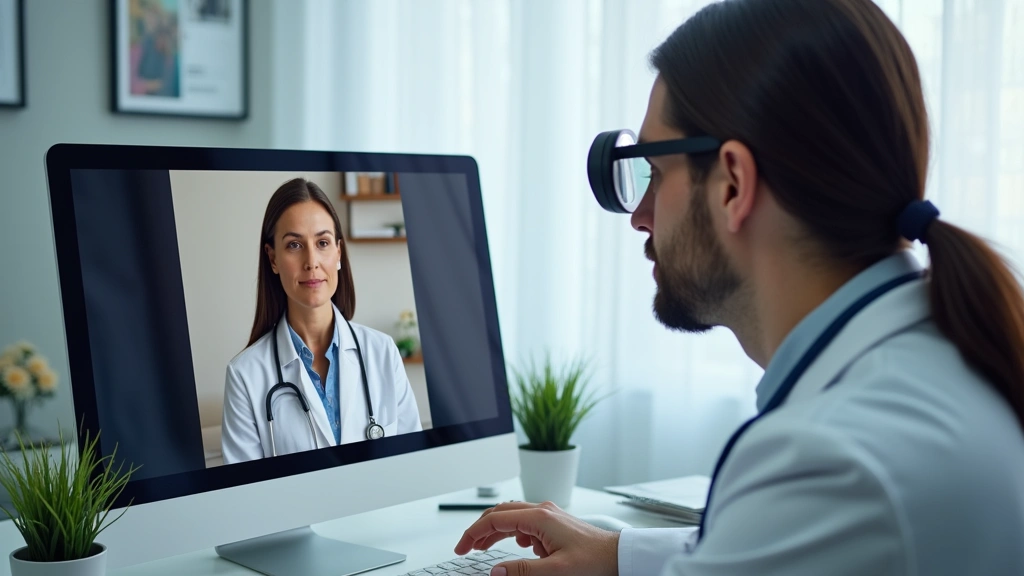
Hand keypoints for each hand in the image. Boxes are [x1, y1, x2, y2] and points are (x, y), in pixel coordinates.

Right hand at [454, 500, 619, 575]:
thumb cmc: (594, 561)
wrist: (619, 556)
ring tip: (483, 547)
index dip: (474, 533)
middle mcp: (543, 511)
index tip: (462, 547)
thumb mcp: (555, 571)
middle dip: (481, 529)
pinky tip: (518, 547)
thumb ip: (523, 571)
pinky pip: (526, 522)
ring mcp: (550, 515)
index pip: (495, 519)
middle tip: (467, 547)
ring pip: (513, 516)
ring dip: (496, 531)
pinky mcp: (555, 523)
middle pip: (501, 512)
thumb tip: (496, 571)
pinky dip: (514, 533)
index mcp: (540, 518)